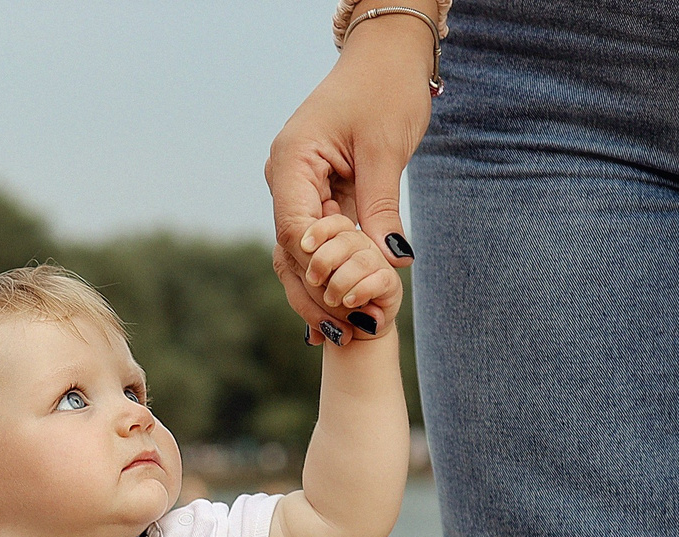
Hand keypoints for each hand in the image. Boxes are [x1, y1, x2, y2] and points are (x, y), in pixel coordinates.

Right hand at [264, 13, 435, 338]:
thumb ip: (382, 209)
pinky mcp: (318, 195)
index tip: (339, 303)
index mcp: (291, 161)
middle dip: (316, 294)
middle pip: (290, 250)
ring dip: (322, 292)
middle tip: (344, 334)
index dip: (314, 270)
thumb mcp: (386, 151)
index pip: (293, 228)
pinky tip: (345, 309)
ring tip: (345, 333)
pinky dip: (333, 273)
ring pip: (301, 254)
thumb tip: (392, 263)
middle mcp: (286, 178)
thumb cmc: (385, 89)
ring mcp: (298, 188)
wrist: (387, 58)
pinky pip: (320, 242)